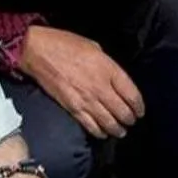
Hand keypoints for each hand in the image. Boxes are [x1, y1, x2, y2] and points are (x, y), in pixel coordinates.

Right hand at [19, 26, 144, 138]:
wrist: (38, 51)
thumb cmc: (65, 44)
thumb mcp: (95, 48)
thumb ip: (108, 66)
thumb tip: (115, 80)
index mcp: (109, 70)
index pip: (132, 95)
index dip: (139, 107)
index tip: (140, 111)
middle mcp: (101, 87)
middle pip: (123, 112)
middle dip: (129, 119)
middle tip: (130, 121)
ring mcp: (87, 100)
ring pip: (109, 123)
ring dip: (117, 130)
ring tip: (120, 131)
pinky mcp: (73, 108)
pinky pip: (91, 126)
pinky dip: (99, 132)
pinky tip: (103, 133)